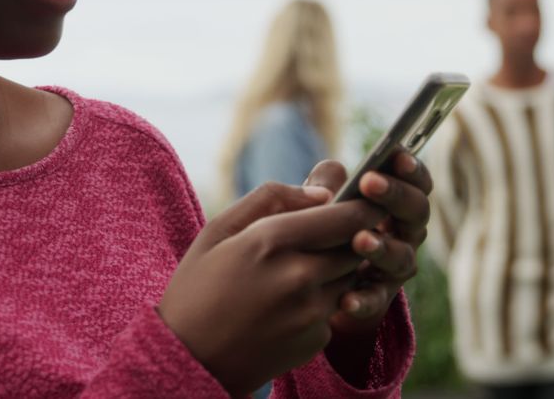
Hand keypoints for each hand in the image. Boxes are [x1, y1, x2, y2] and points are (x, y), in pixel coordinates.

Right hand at [157, 183, 386, 395]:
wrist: (189, 362)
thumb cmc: (197, 289)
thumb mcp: (219, 230)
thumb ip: (272, 198)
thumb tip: (324, 190)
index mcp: (270, 241)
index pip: (345, 216)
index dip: (361, 206)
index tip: (364, 200)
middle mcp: (298, 276)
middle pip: (356, 244)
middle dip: (352, 234)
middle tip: (333, 231)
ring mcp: (311, 312)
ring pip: (349, 275)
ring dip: (337, 266)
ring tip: (299, 269)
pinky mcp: (316, 339)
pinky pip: (336, 306)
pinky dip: (322, 299)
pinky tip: (288, 304)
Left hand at [305, 150, 432, 384]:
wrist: (306, 281)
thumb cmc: (317, 226)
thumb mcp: (315, 201)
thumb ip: (322, 184)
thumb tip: (327, 183)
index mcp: (394, 202)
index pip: (416, 181)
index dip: (412, 167)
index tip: (396, 154)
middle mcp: (404, 232)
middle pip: (417, 212)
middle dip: (396, 195)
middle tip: (369, 183)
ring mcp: (394, 266)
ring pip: (403, 257)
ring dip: (383, 247)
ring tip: (359, 240)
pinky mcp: (377, 298)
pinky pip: (376, 299)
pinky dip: (363, 299)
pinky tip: (345, 300)